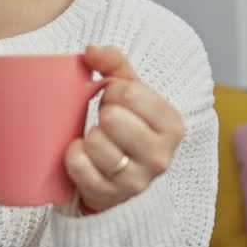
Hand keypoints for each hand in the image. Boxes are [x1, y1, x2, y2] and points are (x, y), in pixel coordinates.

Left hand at [64, 45, 186, 213]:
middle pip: (112, 118)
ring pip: (95, 143)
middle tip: (106, 121)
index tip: (116, 100)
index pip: (128, 92)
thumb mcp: (129, 91)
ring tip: (96, 139)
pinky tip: (81, 154)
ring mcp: (136, 180)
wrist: (119, 175)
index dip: (113, 90)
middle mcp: (161, 156)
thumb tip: (91, 50)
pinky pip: (79, 167)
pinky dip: (74, 156)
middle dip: (103, 114)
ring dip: (88, 136)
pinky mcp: (110, 196)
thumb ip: (114, 62)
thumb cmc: (127, 124)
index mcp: (172, 125)